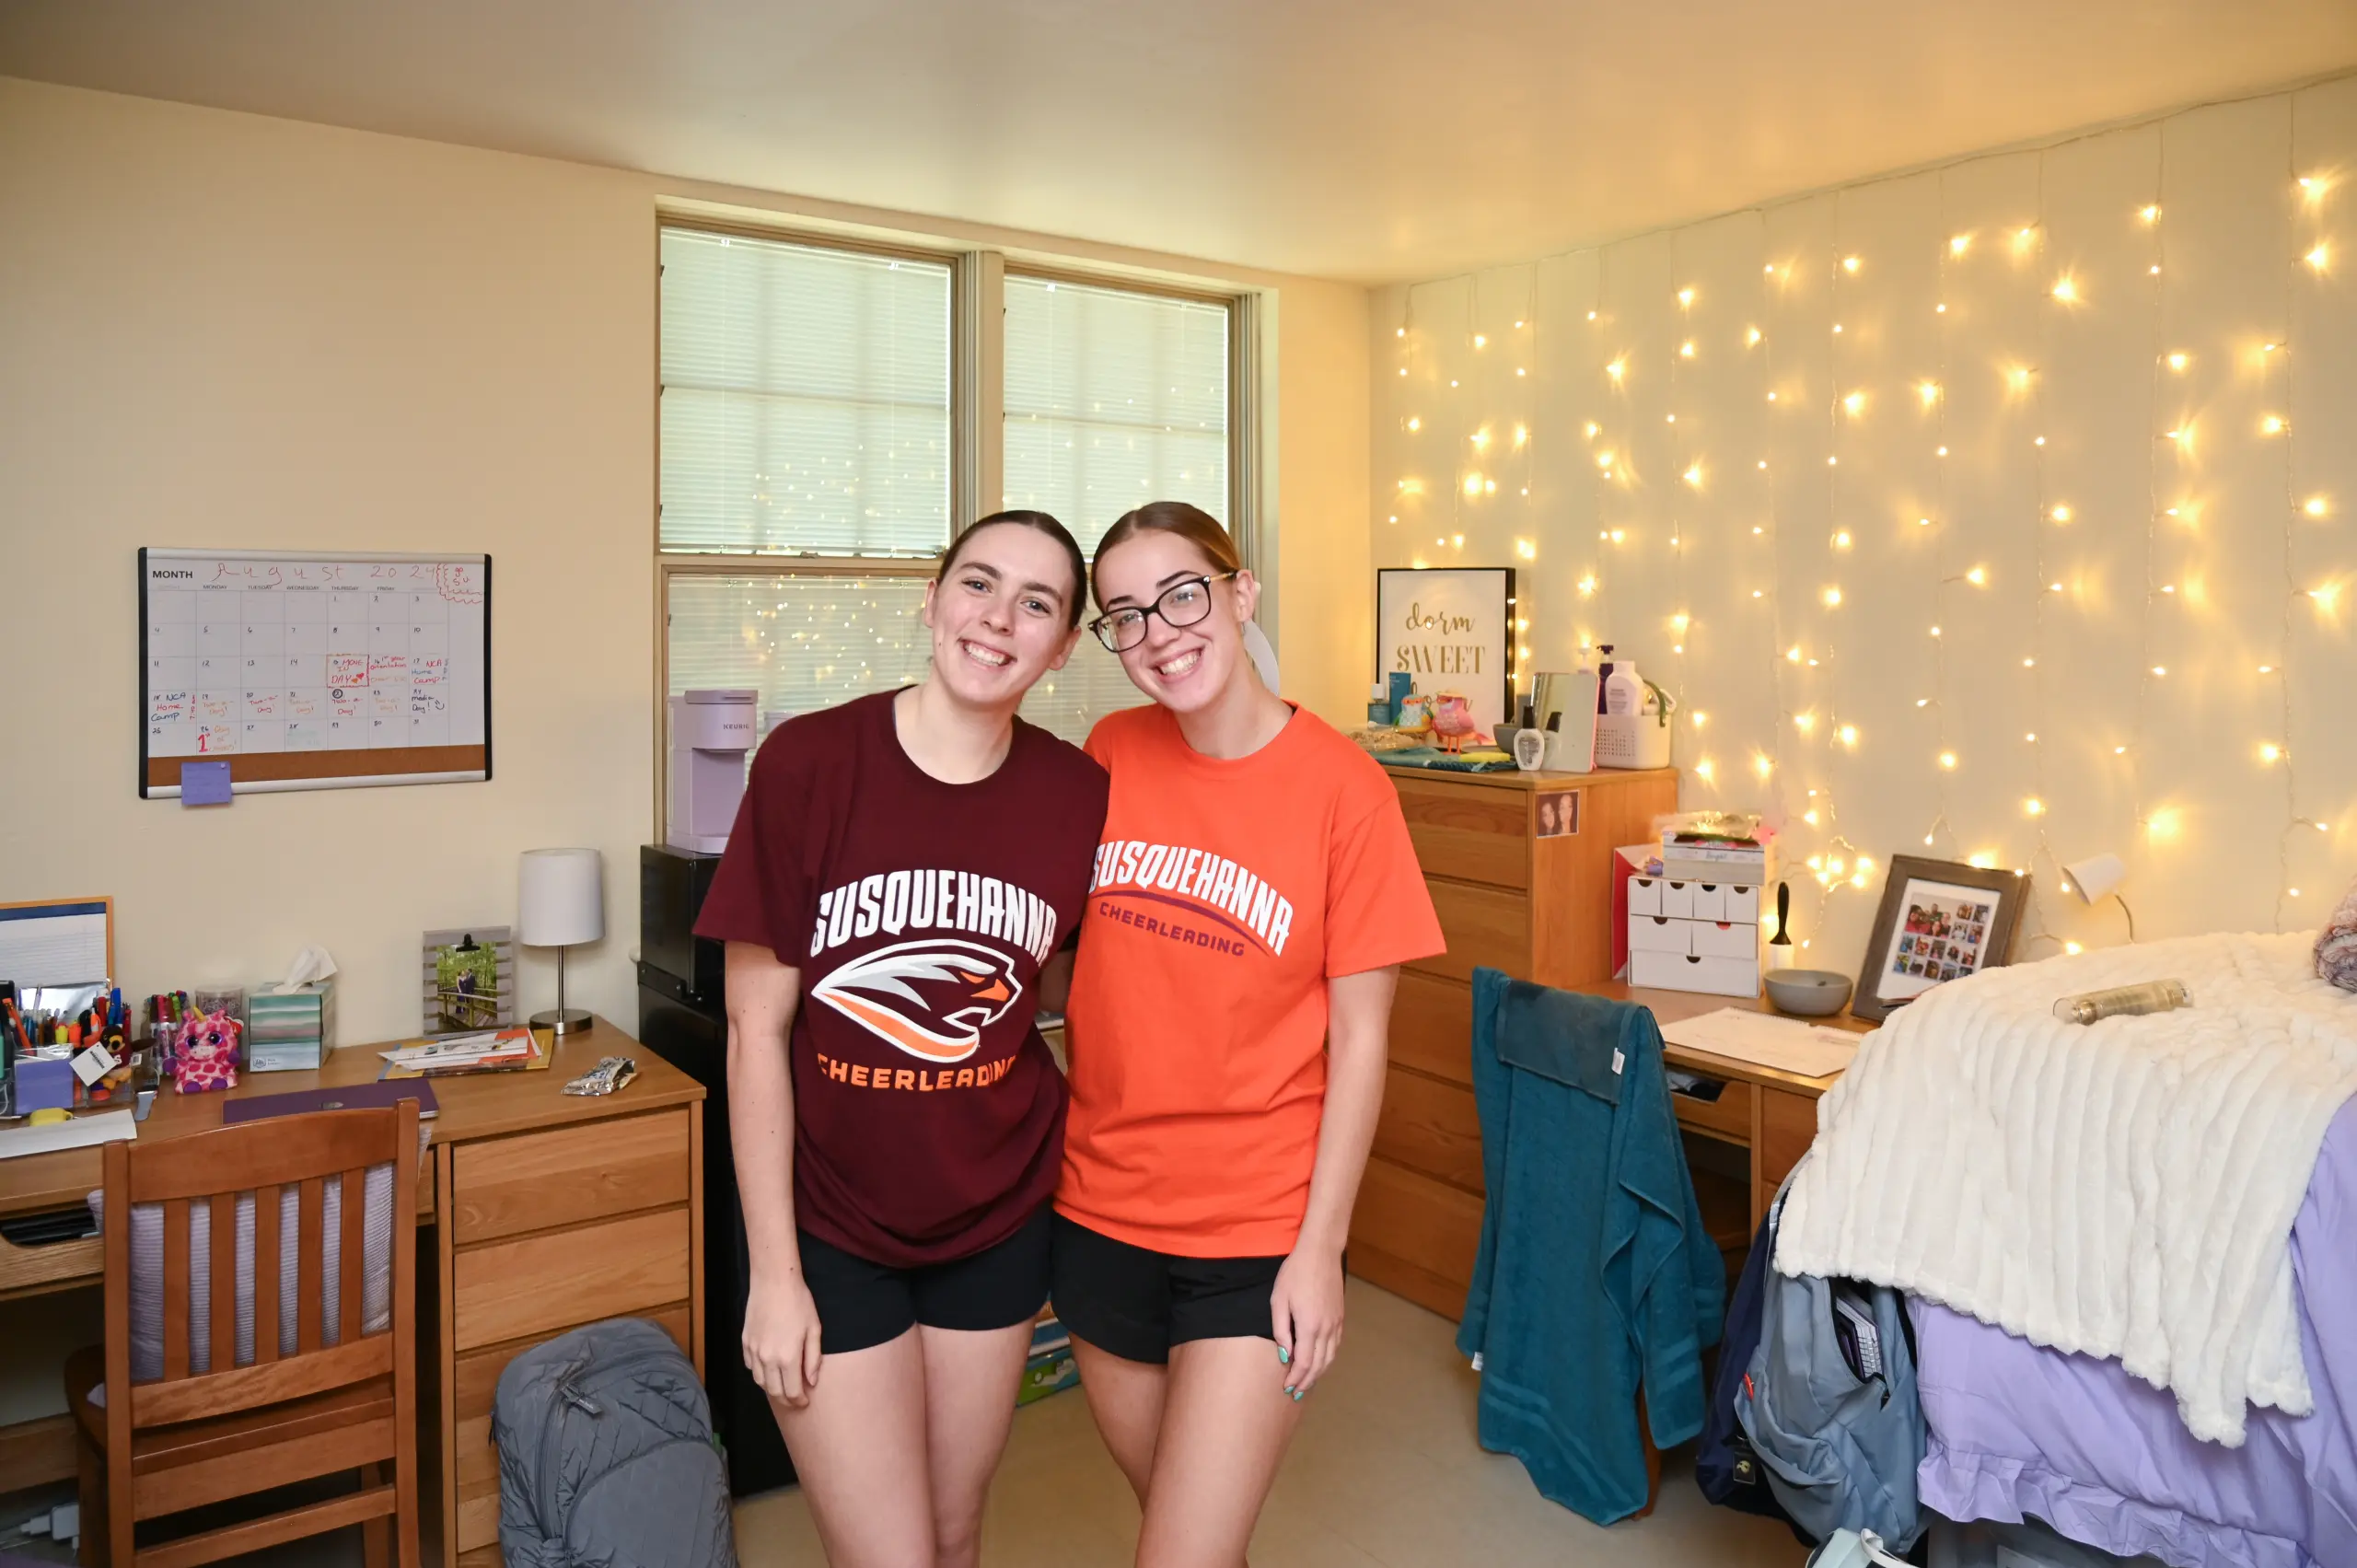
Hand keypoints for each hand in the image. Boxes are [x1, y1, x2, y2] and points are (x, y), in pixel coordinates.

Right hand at [743, 1268, 824, 1407]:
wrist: (773, 1282)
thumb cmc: (799, 1302)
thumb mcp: (814, 1329)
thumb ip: (813, 1359)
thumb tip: (811, 1382)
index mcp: (788, 1358)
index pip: (792, 1392)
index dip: (799, 1401)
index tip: (805, 1402)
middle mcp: (768, 1359)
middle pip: (774, 1391)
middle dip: (786, 1400)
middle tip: (795, 1400)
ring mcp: (754, 1351)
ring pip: (760, 1382)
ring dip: (772, 1389)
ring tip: (783, 1387)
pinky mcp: (745, 1342)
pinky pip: (751, 1367)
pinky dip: (760, 1373)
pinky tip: (769, 1370)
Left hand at [1269, 1244, 1345, 1398]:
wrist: (1320, 1252)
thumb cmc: (1294, 1273)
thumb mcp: (1279, 1300)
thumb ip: (1281, 1330)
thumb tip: (1284, 1355)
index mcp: (1309, 1326)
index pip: (1303, 1363)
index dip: (1296, 1379)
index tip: (1287, 1388)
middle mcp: (1326, 1329)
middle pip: (1319, 1365)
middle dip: (1307, 1381)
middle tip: (1296, 1393)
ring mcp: (1336, 1323)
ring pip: (1330, 1357)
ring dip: (1318, 1373)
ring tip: (1307, 1383)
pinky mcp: (1340, 1317)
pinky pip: (1335, 1346)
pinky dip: (1328, 1359)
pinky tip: (1320, 1362)